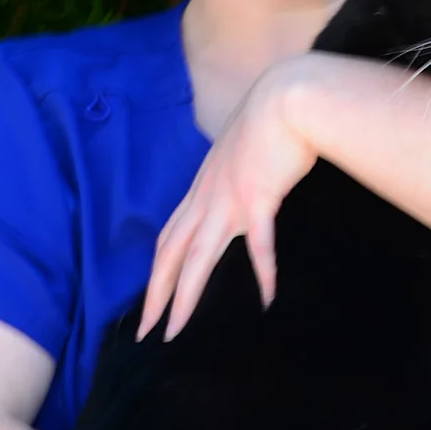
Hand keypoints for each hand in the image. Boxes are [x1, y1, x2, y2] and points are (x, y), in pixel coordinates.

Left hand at [137, 57, 318, 341]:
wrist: (285, 97)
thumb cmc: (267, 120)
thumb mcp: (237, 153)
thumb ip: (231, 177)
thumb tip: (238, 192)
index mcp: (201, 189)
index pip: (169, 238)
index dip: (155, 274)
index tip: (148, 305)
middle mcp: (207, 198)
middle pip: (171, 254)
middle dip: (155, 295)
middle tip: (145, 332)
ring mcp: (230, 200)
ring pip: (198, 257)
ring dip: (185, 295)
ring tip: (175, 329)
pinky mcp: (259, 198)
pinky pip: (259, 244)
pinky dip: (263, 272)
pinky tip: (267, 298)